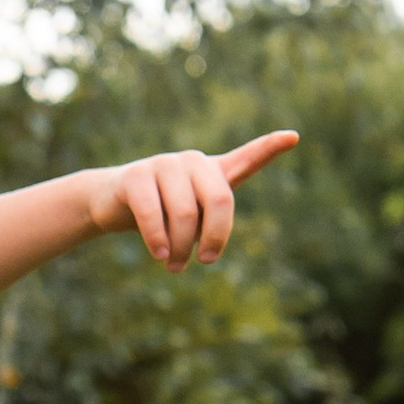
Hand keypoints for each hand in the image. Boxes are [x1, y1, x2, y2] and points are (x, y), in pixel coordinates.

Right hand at [91, 133, 298, 267]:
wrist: (110, 203)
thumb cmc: (161, 214)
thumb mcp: (190, 220)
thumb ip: (207, 228)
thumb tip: (209, 251)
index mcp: (212, 172)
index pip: (246, 158)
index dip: (269, 148)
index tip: (293, 137)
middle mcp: (192, 162)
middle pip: (219, 200)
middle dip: (214, 237)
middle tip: (206, 262)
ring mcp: (163, 164)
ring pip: (185, 213)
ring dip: (181, 248)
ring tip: (174, 265)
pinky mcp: (135, 176)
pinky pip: (153, 213)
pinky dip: (158, 239)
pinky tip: (160, 255)